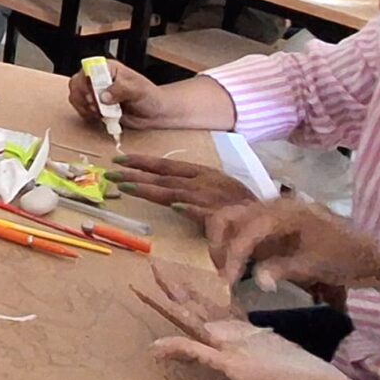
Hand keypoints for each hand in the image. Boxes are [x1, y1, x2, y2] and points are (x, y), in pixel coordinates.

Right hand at [65, 59, 159, 127]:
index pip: (87, 69)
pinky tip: (100, 116)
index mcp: (107, 68)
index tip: (94, 96)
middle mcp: (98, 78)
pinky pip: (79, 108)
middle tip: (97, 106)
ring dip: (85, 107)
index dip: (87, 83)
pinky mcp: (94, 105)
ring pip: (75, 96)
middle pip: (76, 83)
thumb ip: (121, 90)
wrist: (153, 113)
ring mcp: (94, 92)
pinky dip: (86, 114)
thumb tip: (103, 96)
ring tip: (101, 112)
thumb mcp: (138, 90)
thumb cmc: (148, 96)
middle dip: (85, 97)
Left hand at [108, 149, 253, 211]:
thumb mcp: (215, 185)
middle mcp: (201, 183)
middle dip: (134, 175)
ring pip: (174, 193)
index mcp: (200, 173)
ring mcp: (210, 199)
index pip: (165, 166)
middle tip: (110, 173)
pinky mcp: (221, 217)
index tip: (118, 160)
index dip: (141, 162)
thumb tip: (165, 187)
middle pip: (162, 178)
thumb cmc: (239, 203)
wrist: (269, 218)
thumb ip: (191, 184)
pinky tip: (177, 207)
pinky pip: (204, 213)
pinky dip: (191, 209)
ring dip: (150, 190)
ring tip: (127, 187)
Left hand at [138, 266, 371, 379]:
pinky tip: (216, 297)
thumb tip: (153, 349)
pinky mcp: (261, 337)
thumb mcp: (231, 370)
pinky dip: (224, 308)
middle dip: (173, 289)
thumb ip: (195, 354)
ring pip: (210, 309)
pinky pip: (238, 318)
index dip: (161, 300)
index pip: (181, 315)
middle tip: (154, 266)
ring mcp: (241, 337)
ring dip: (192, 293)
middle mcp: (224, 336)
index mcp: (215, 339)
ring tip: (177, 274)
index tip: (138, 285)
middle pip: (192, 308)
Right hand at [207, 195, 379, 292]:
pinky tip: (241, 266)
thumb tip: (256, 280)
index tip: (227, 283)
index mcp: (285, 212)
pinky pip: (246, 228)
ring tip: (227, 271)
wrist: (372, 256)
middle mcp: (275, 206)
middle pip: (230, 216)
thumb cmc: (345, 258)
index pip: (246, 230)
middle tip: (221, 273)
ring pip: (234, 220)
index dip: (233, 256)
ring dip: (225, 243)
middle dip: (219, 243)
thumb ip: (282, 269)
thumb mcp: (315, 266)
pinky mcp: (277, 225)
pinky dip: (236, 244)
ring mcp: (275, 214)